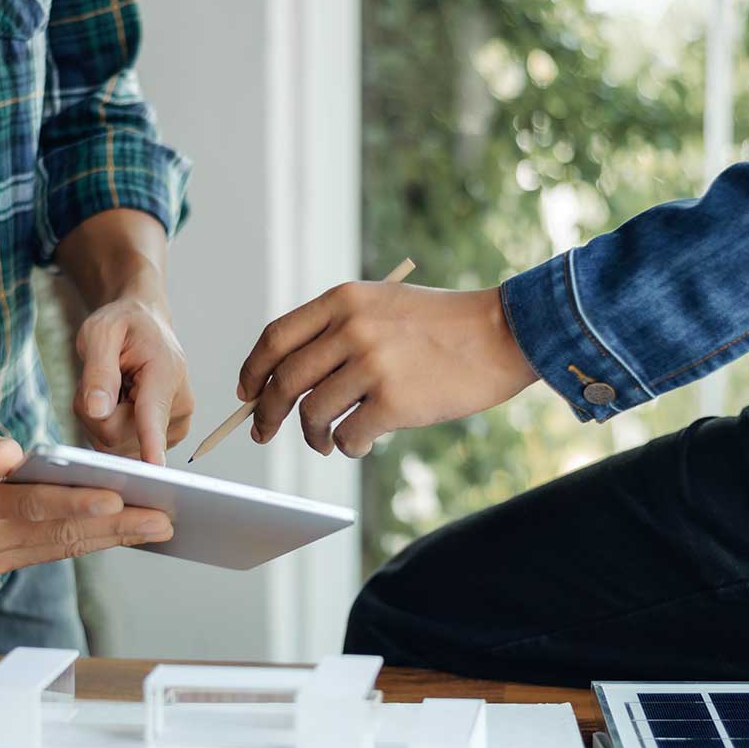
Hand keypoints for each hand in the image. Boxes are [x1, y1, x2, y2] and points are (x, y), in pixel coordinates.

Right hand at [0, 414, 173, 574]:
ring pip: (65, 547)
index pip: (35, 506)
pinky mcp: (4, 560)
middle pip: (61, 534)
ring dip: (113, 538)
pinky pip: (56, 549)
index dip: (77, 503)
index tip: (118, 499)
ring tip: (158, 527)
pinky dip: (93, 539)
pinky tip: (127, 530)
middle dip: (117, 527)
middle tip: (164, 520)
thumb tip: (9, 458)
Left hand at [74, 296, 193, 464]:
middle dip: (94, 412)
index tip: (155, 466)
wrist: (145, 326)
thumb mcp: (101, 332)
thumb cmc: (124, 324)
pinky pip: (117, 448)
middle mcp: (178, 407)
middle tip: (99, 380)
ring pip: (112, 445)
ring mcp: (172, 429)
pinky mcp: (161, 442)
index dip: (151, 441)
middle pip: (115, 435)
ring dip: (98, 420)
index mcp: (166, 374)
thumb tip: (97, 409)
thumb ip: (98, 371)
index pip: (153, 413)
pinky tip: (118, 403)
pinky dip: (106, 427)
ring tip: (111, 387)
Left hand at [238, 283, 537, 457]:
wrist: (502, 334)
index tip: (246, 392)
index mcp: (343, 300)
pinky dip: (347, 447)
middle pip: (284, 380)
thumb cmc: (442, 326)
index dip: (252, 370)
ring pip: (312, 413)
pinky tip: (360, 444)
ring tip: (326, 442)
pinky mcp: (394, 401)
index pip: (276, 337)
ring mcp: (372, 365)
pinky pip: (348, 436)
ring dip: (312, 436)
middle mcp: (352, 329)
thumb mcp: (383, 306)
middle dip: (266, 413)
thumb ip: (338, 330)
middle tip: (263, 431)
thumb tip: (284, 379)